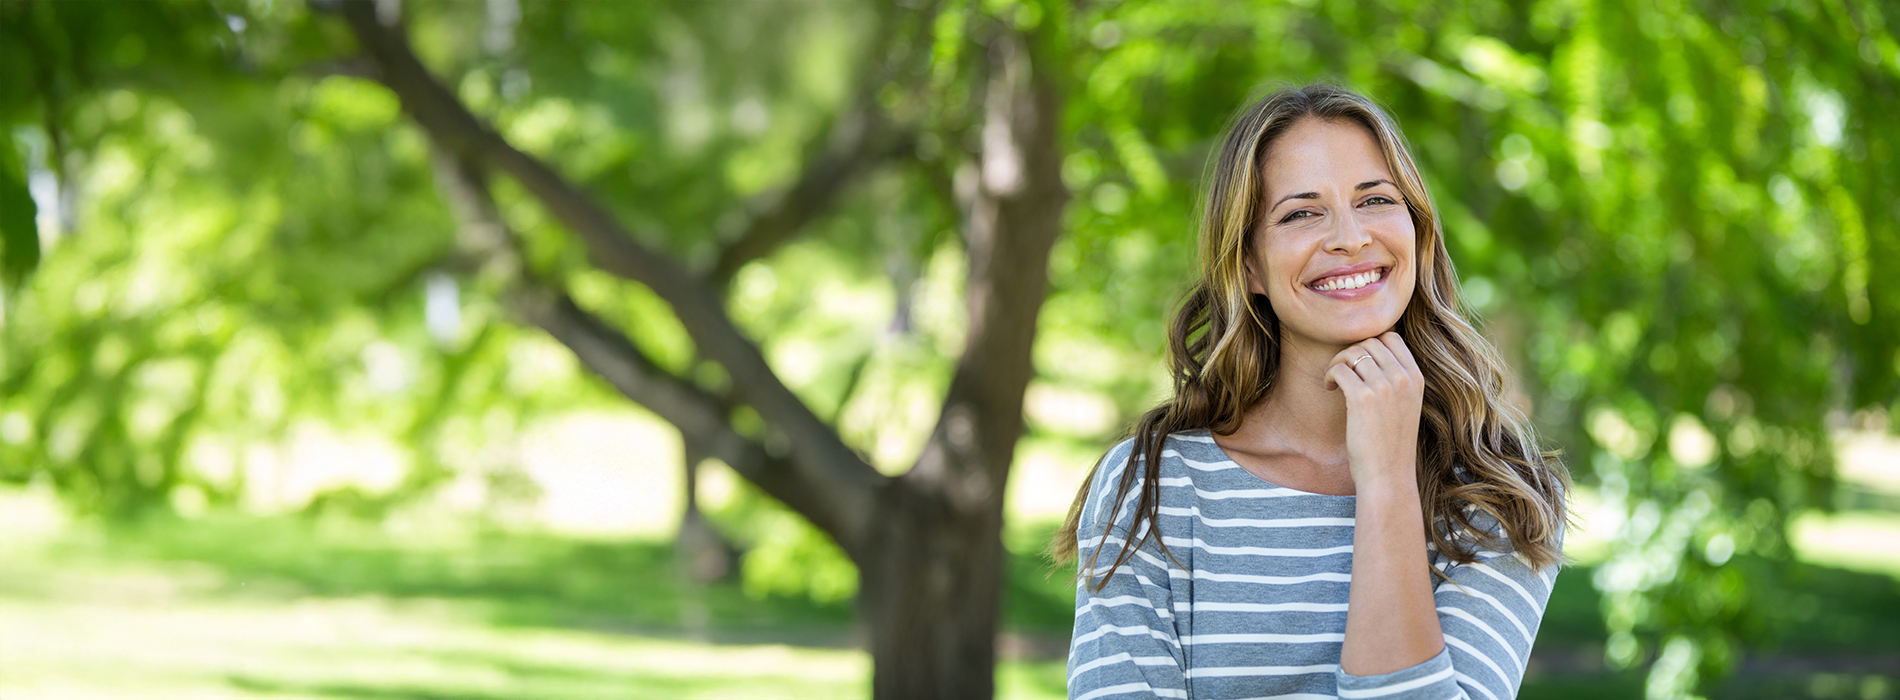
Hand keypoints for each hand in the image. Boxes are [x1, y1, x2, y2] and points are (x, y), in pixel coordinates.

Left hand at [1323, 332, 1425, 492]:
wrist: (1388, 476)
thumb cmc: (1391, 444)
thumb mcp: (1405, 406)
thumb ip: (1396, 381)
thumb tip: (1369, 356)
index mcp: (1416, 378)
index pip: (1391, 337)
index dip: (1369, 344)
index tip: (1358, 362)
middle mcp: (1403, 378)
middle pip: (1369, 342)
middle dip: (1350, 352)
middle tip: (1341, 372)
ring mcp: (1384, 386)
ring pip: (1352, 352)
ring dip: (1337, 362)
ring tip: (1334, 381)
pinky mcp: (1362, 398)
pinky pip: (1339, 369)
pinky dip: (1329, 374)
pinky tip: (1329, 388)